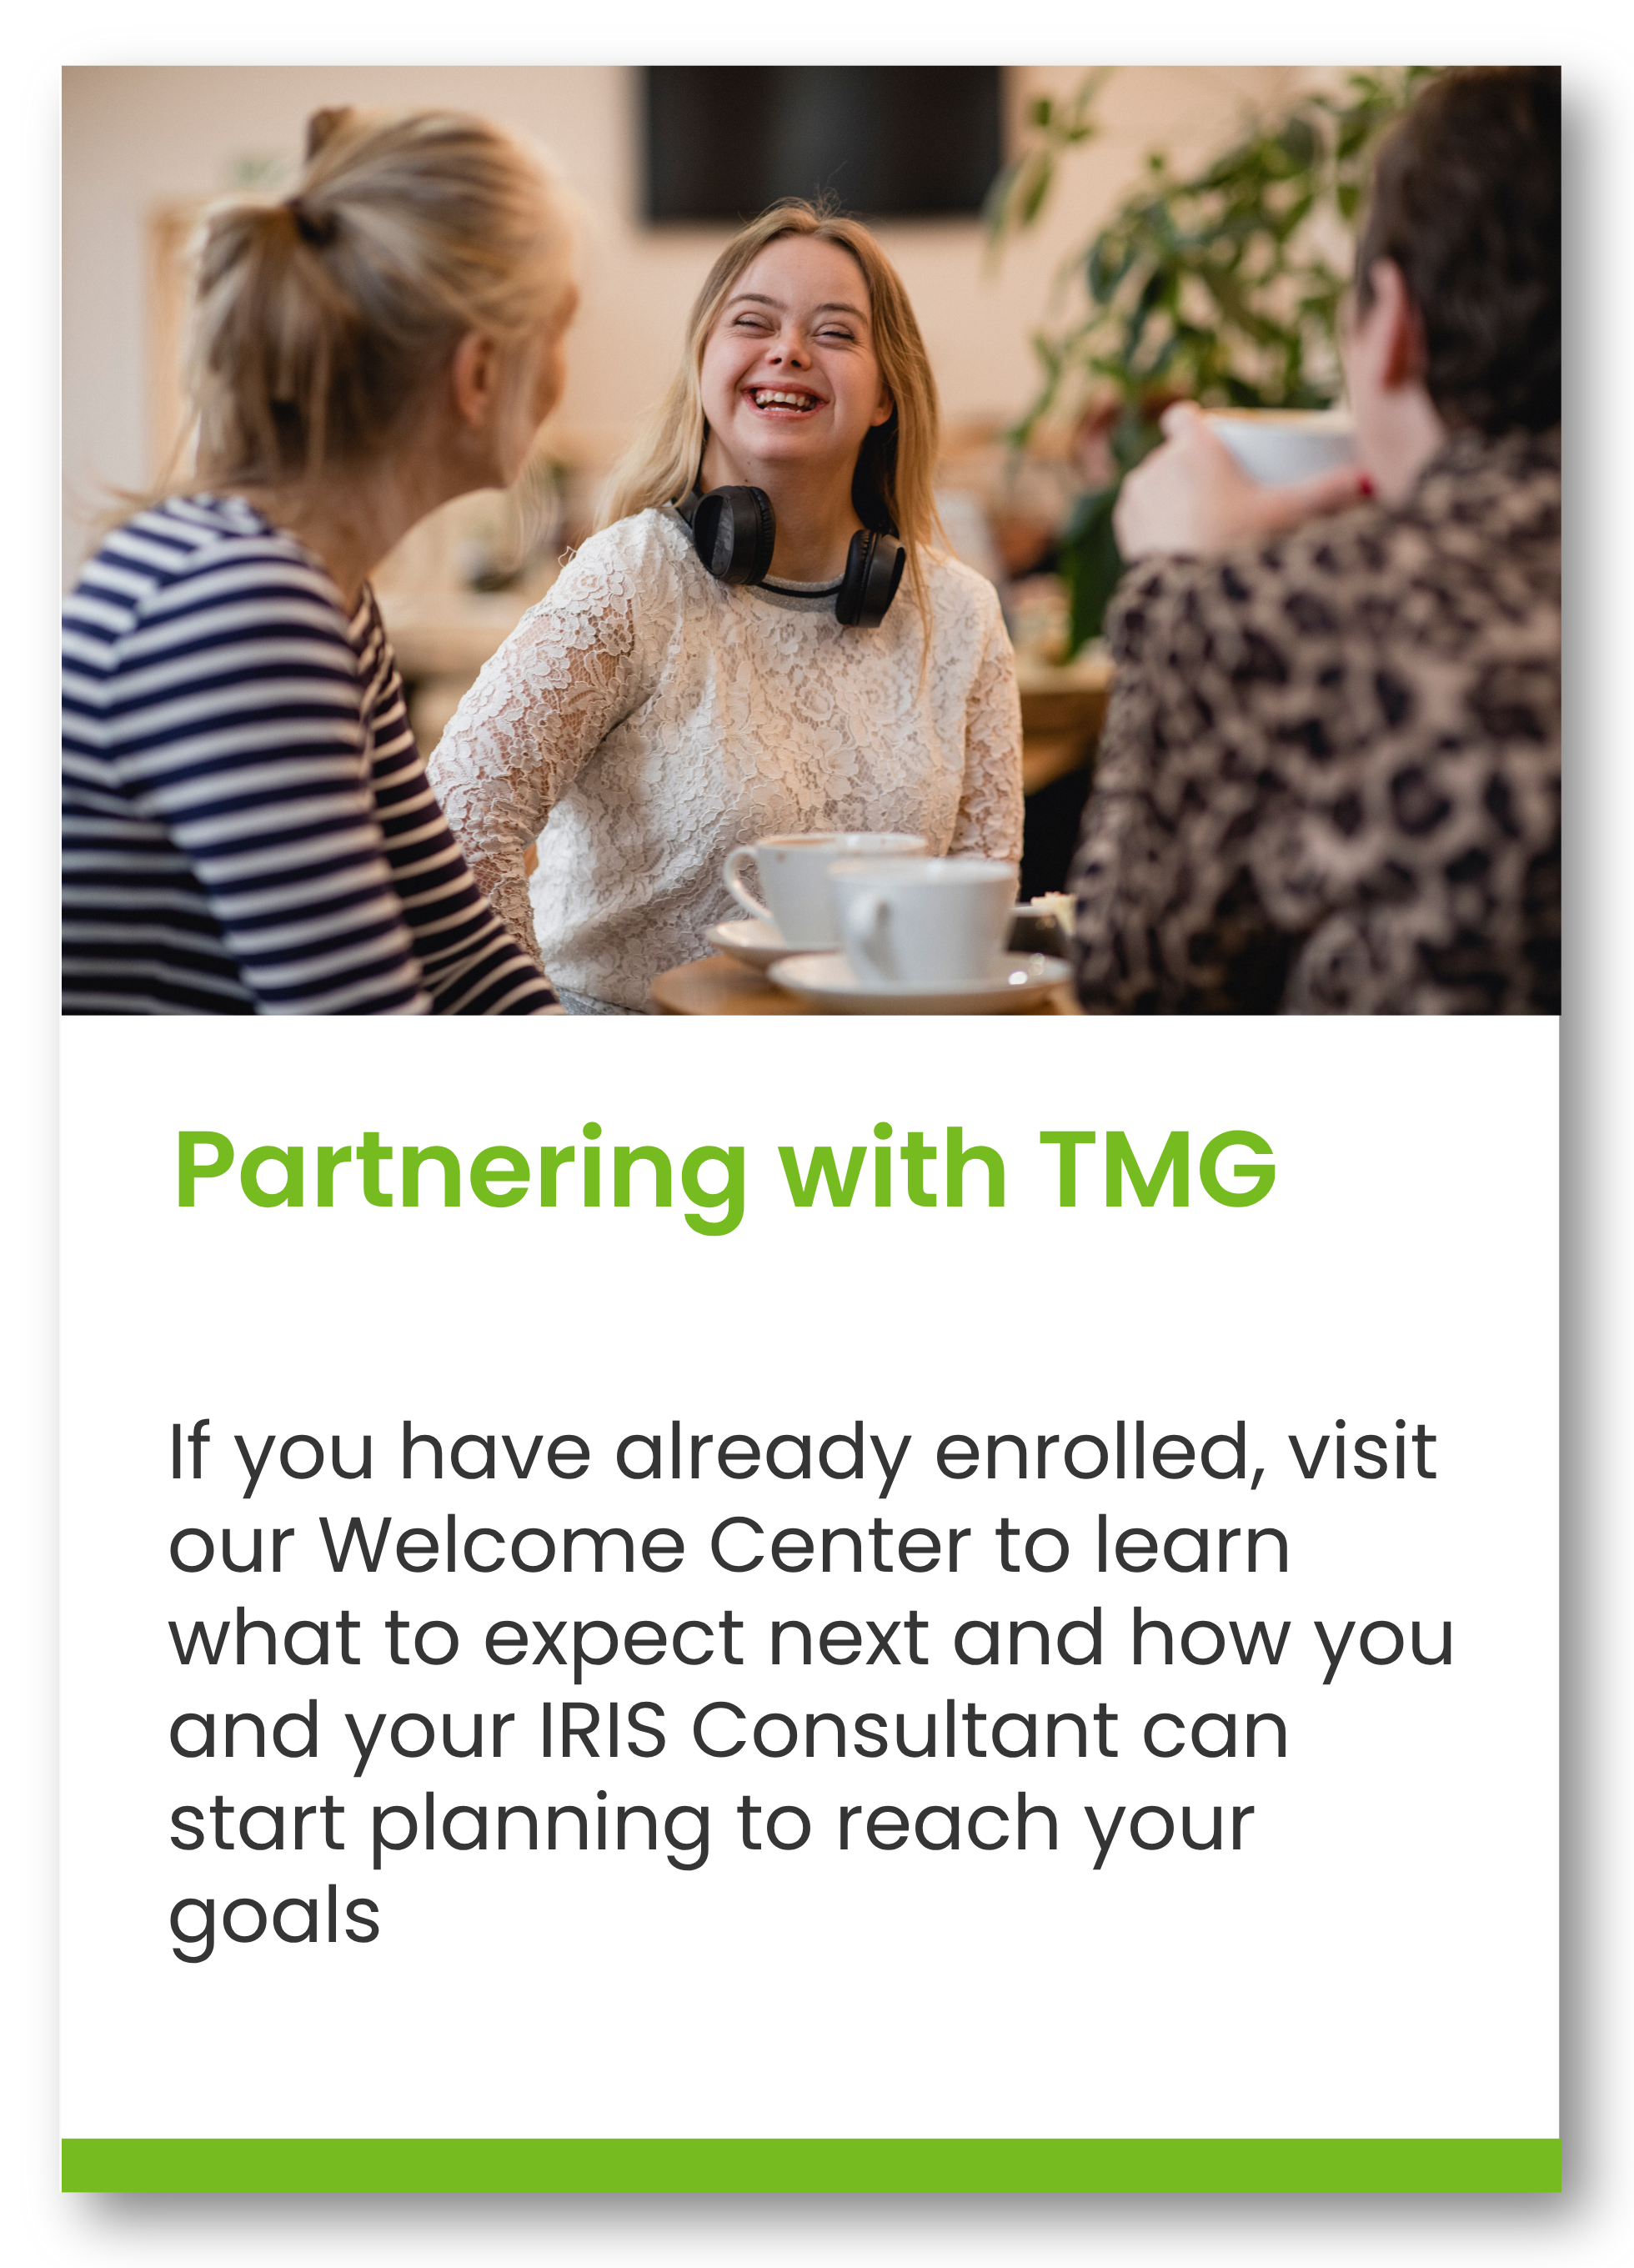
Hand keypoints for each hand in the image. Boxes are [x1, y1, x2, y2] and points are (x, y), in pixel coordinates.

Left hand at [1113, 403, 1370, 560]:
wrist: (1189, 608)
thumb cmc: (1239, 552)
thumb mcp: (1289, 516)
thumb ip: (1331, 492)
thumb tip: (1374, 479)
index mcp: (1191, 448)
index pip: (1183, 417)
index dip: (1194, 423)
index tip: (1210, 437)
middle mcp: (1155, 466)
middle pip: (1172, 454)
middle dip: (1191, 468)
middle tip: (1219, 490)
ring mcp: (1135, 497)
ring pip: (1154, 484)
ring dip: (1170, 494)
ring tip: (1197, 514)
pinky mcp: (1125, 530)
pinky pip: (1140, 514)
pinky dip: (1155, 521)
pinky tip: (1168, 529)